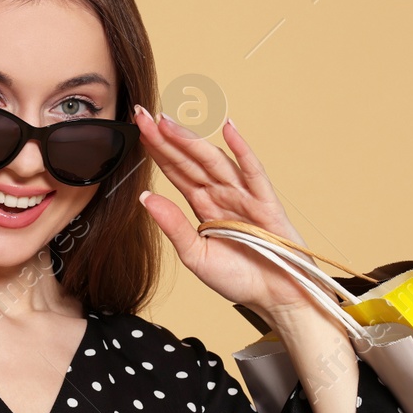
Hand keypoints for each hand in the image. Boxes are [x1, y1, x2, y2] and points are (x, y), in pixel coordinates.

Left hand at [133, 105, 320, 328]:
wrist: (274, 297)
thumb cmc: (239, 278)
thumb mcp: (195, 256)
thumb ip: (173, 226)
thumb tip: (144, 197)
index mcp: (203, 204)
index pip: (176, 170)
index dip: (158, 150)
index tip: (138, 128)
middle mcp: (221, 194)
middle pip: (190, 160)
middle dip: (167, 138)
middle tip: (143, 115)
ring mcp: (243, 195)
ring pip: (213, 162)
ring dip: (192, 141)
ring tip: (169, 122)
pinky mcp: (265, 203)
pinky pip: (253, 172)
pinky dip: (243, 150)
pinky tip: (229, 129)